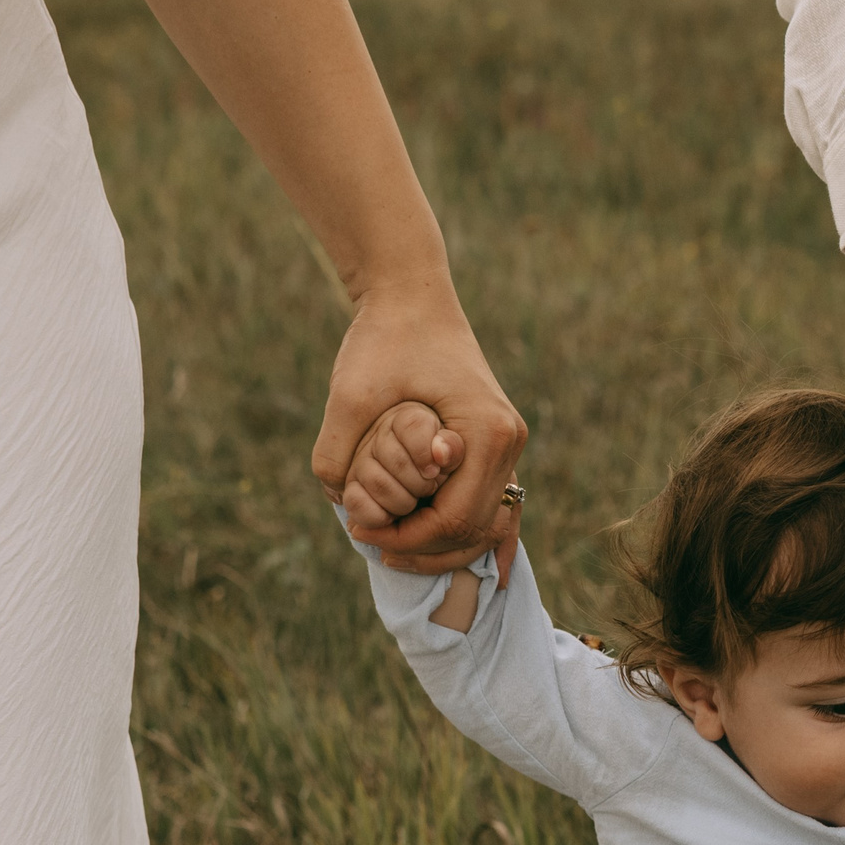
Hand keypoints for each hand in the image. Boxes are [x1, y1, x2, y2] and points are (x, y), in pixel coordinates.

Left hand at [312, 275, 526, 578]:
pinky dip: (460, 525)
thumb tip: (335, 500)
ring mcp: (507, 441)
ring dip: (443, 542)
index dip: (410, 538)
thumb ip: (336, 450)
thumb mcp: (349, 393)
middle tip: (375, 546)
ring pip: (488, 520)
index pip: (457, 517)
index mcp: (487, 431)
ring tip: (393, 545)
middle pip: (478, 527)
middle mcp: (509, 440)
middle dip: (426, 548)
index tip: (362, 532)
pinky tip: (429, 542)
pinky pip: (487, 500)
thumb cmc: (384, 337)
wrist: (412, 296)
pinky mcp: (494, 439)